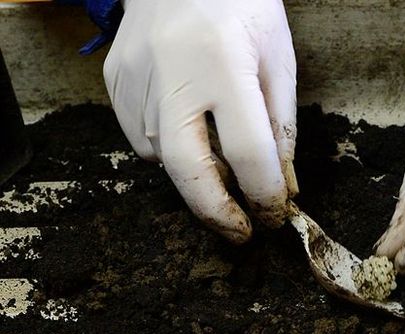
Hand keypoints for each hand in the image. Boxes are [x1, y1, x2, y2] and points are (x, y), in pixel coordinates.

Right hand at [103, 0, 296, 242]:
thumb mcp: (277, 57)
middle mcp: (173, 68)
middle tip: (239, 231)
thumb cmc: (240, 3)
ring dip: (197, 172)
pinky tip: (187, 125)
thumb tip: (280, 187)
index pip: (247, 151)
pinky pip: (140, 138)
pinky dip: (167, 149)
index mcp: (223, 60)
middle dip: (216, 211)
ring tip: (219, 155)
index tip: (272, 214)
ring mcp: (137, 73)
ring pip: (164, 156)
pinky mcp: (115, 76)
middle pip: (187, 168)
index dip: (263, 193)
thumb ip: (280, 126)